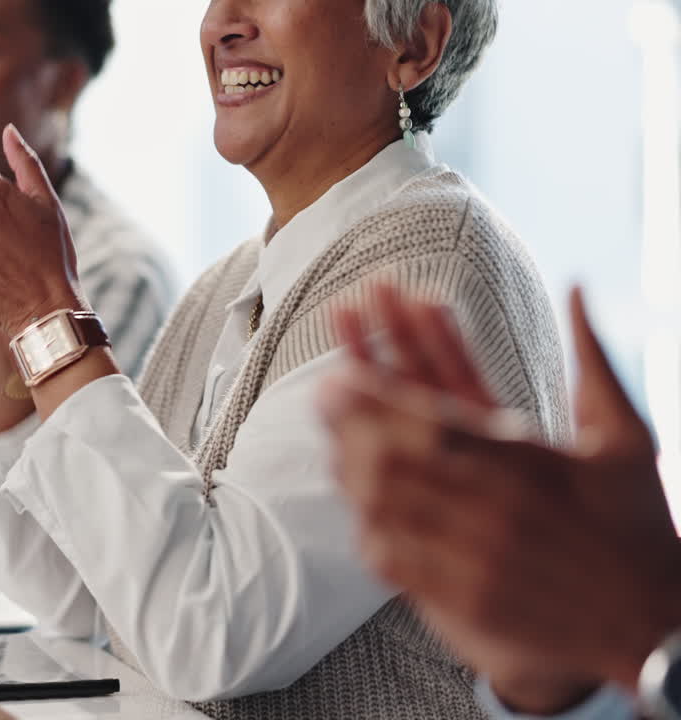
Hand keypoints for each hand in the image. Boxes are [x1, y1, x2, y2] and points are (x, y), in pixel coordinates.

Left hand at [320, 288, 680, 705]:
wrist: (655, 623)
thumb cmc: (640, 524)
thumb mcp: (627, 436)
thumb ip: (594, 357)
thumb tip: (580, 287)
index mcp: (523, 460)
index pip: (429, 412)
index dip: (377, 388)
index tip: (342, 366)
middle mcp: (489, 506)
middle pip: (394, 454)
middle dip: (351, 418)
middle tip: (319, 389)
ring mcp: (472, 556)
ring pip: (386, 506)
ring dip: (352, 468)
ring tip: (331, 440)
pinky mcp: (463, 601)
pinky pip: (397, 561)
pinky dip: (372, 529)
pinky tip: (356, 508)